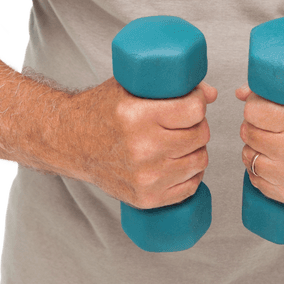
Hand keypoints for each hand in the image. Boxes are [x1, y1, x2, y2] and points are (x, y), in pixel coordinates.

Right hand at [62, 77, 217, 208]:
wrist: (70, 142)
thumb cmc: (100, 111)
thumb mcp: (129, 86)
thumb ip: (170, 86)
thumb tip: (212, 94)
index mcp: (138, 116)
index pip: (194, 109)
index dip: (198, 101)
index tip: (194, 99)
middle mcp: (143, 148)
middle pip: (200, 135)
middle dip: (197, 124)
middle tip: (185, 121)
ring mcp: (145, 177)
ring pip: (199, 160)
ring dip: (196, 149)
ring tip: (181, 140)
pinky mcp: (146, 198)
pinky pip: (189, 186)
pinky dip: (191, 174)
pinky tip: (180, 162)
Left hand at [236, 74, 283, 205]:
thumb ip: (279, 88)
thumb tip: (241, 93)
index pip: (254, 112)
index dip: (254, 105)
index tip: (261, 104)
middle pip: (249, 134)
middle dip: (253, 124)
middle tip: (265, 121)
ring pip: (250, 159)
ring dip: (254, 148)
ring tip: (268, 139)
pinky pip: (260, 184)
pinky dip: (260, 172)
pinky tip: (271, 159)